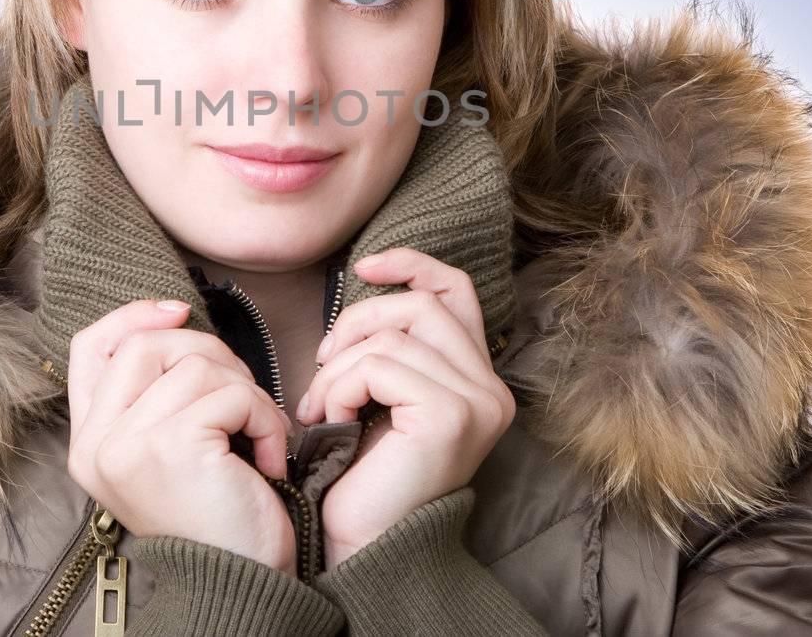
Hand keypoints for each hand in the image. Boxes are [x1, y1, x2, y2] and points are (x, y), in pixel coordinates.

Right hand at [64, 299, 300, 573]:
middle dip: (209, 352)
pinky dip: (265, 415)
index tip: (179, 309)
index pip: (90, 348)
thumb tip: (175, 318)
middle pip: (146, 345)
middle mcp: (96, 445)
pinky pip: (230, 393)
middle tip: (242, 394)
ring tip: (260, 435)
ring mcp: (128, 445)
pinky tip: (270, 456)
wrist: (239, 586)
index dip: (133, 316)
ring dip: (246, 391)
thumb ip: (154, 396)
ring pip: (195, 365)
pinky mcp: (170, 446)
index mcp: (89, 443)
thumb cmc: (216, 517)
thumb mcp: (167, 452)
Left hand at [295, 248, 515, 566]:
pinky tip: (330, 421)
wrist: (363, 546)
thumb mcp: (381, 397)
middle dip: (358, 321)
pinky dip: (340, 387)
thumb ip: (392, 348)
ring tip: (320, 406)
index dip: (411, 265)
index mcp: (478, 380)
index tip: (363, 265)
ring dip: (338, 367)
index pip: (456, 292)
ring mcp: (477, 402)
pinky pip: (379, 366)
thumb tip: (369, 282)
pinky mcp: (449, 415)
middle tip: (323, 363)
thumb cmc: (363, 476)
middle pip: (421, 305)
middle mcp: (490, 390)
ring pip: (392, 336)